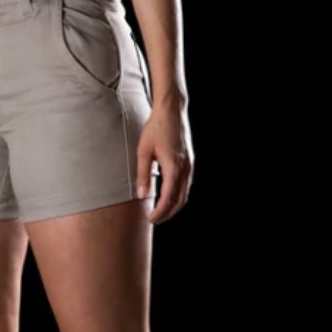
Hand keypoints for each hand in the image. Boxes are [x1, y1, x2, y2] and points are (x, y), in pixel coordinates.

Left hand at [136, 103, 194, 224]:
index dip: (160, 212)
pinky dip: (178, 196)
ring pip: (185, 194)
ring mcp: (189, 165)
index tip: (151, 219)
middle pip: (179, 200)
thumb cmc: (156, 128)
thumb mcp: (143, 152)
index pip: (168, 198)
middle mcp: (185, 168)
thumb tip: (141, 195)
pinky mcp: (189, 162)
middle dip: (167, 213)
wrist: (171, 111)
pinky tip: (169, 198)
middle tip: (154, 220)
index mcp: (174, 167)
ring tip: (161, 212)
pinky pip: (186, 185)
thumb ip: (142, 175)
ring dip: (173, 206)